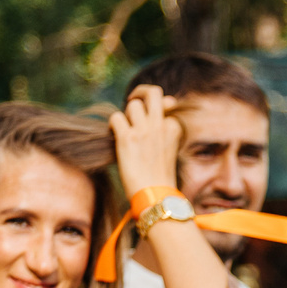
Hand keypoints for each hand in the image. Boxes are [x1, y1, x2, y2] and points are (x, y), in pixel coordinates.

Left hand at [111, 84, 186, 208]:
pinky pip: (116, 117)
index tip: (148, 120)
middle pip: (152, 92)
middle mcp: (160, 125)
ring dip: (126, 115)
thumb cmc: (161, 175)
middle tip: (131, 101)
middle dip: (140, 92)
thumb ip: (168, 126)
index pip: (166, 104)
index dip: (155, 109)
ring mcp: (144, 131)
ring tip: (125, 130)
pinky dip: (113, 124)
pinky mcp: (128, 139)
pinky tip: (115, 136)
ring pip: (133, 105)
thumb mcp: (171, 147)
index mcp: (173, 127)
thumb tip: (168, 102)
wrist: (156, 195)